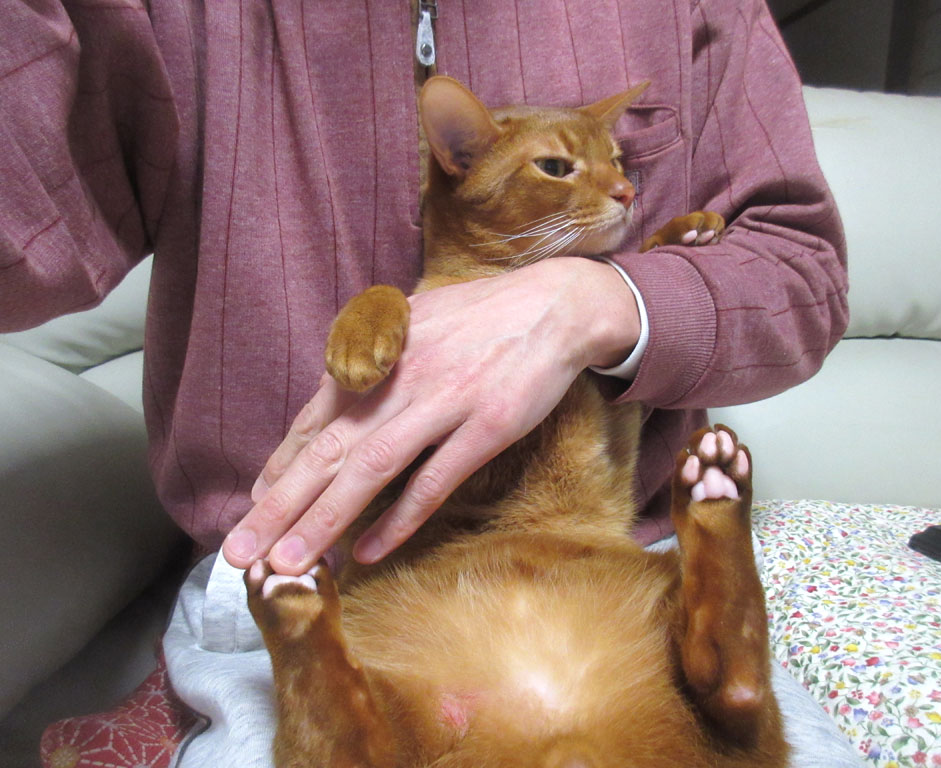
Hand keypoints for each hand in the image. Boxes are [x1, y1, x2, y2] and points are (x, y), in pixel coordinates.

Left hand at [222, 257, 640, 574]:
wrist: (556, 305)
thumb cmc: (481, 313)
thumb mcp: (414, 318)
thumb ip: (373, 352)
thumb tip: (336, 386)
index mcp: (379, 351)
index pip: (316, 418)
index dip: (281, 465)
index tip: (255, 502)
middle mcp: (400, 378)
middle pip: (328, 450)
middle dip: (279, 504)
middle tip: (239, 552)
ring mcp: (442, 403)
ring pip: (370, 469)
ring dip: (324, 520)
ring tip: (288, 564)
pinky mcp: (485, 427)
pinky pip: (434, 481)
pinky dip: (399, 519)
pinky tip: (369, 552)